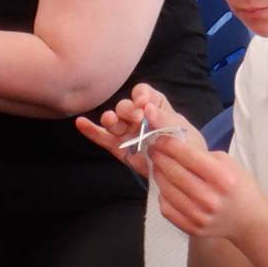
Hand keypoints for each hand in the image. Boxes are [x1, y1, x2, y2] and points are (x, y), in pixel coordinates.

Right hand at [74, 83, 194, 180]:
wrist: (185, 173)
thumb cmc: (187, 147)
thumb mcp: (181, 132)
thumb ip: (165, 120)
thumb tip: (147, 108)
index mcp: (155, 106)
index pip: (143, 93)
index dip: (141, 95)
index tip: (143, 103)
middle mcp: (138, 115)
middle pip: (125, 106)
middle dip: (128, 110)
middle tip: (137, 119)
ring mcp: (127, 131)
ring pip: (113, 120)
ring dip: (111, 118)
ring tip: (111, 120)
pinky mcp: (119, 147)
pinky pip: (103, 138)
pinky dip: (91, 131)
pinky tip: (80, 123)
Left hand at [148, 139, 267, 244]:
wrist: (249, 220)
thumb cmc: (238, 186)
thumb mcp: (228, 163)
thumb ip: (201, 155)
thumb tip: (172, 145)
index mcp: (222, 178)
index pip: (187, 156)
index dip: (168, 144)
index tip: (159, 138)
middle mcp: (210, 198)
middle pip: (173, 173)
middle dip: (159, 157)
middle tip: (153, 149)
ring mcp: (199, 216)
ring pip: (166, 190)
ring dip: (158, 175)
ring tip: (158, 166)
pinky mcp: (192, 228)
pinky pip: (166, 209)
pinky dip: (162, 195)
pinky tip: (166, 187)